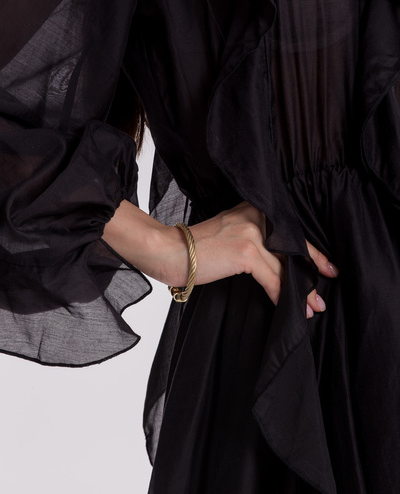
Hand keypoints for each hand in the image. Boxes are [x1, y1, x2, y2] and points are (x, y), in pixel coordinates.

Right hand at [103, 200, 338, 318]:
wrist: (169, 250)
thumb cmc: (195, 248)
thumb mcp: (229, 232)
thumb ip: (253, 239)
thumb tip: (277, 263)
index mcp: (253, 210)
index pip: (289, 231)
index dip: (310, 250)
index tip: (325, 265)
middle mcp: (256, 217)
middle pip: (293, 247)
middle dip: (312, 270)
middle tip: (326, 286)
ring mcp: (252, 233)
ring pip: (285, 266)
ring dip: (300, 291)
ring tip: (311, 307)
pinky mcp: (246, 251)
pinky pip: (272, 279)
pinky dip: (281, 296)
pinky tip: (287, 307)